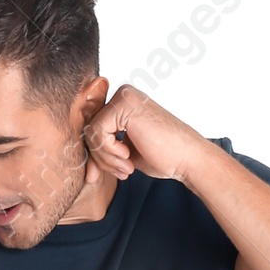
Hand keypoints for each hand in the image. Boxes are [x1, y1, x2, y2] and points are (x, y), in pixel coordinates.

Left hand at [82, 85, 208, 188]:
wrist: (188, 159)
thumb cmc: (163, 157)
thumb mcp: (125, 153)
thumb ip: (104, 150)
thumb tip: (82, 165)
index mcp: (123, 104)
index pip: (93, 128)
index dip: (94, 154)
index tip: (98, 175)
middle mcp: (122, 94)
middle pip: (89, 129)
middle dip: (99, 158)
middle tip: (121, 172)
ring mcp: (124, 96)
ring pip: (91, 132)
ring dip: (105, 157)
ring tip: (126, 167)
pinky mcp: (124, 104)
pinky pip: (98, 131)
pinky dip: (109, 151)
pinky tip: (128, 156)